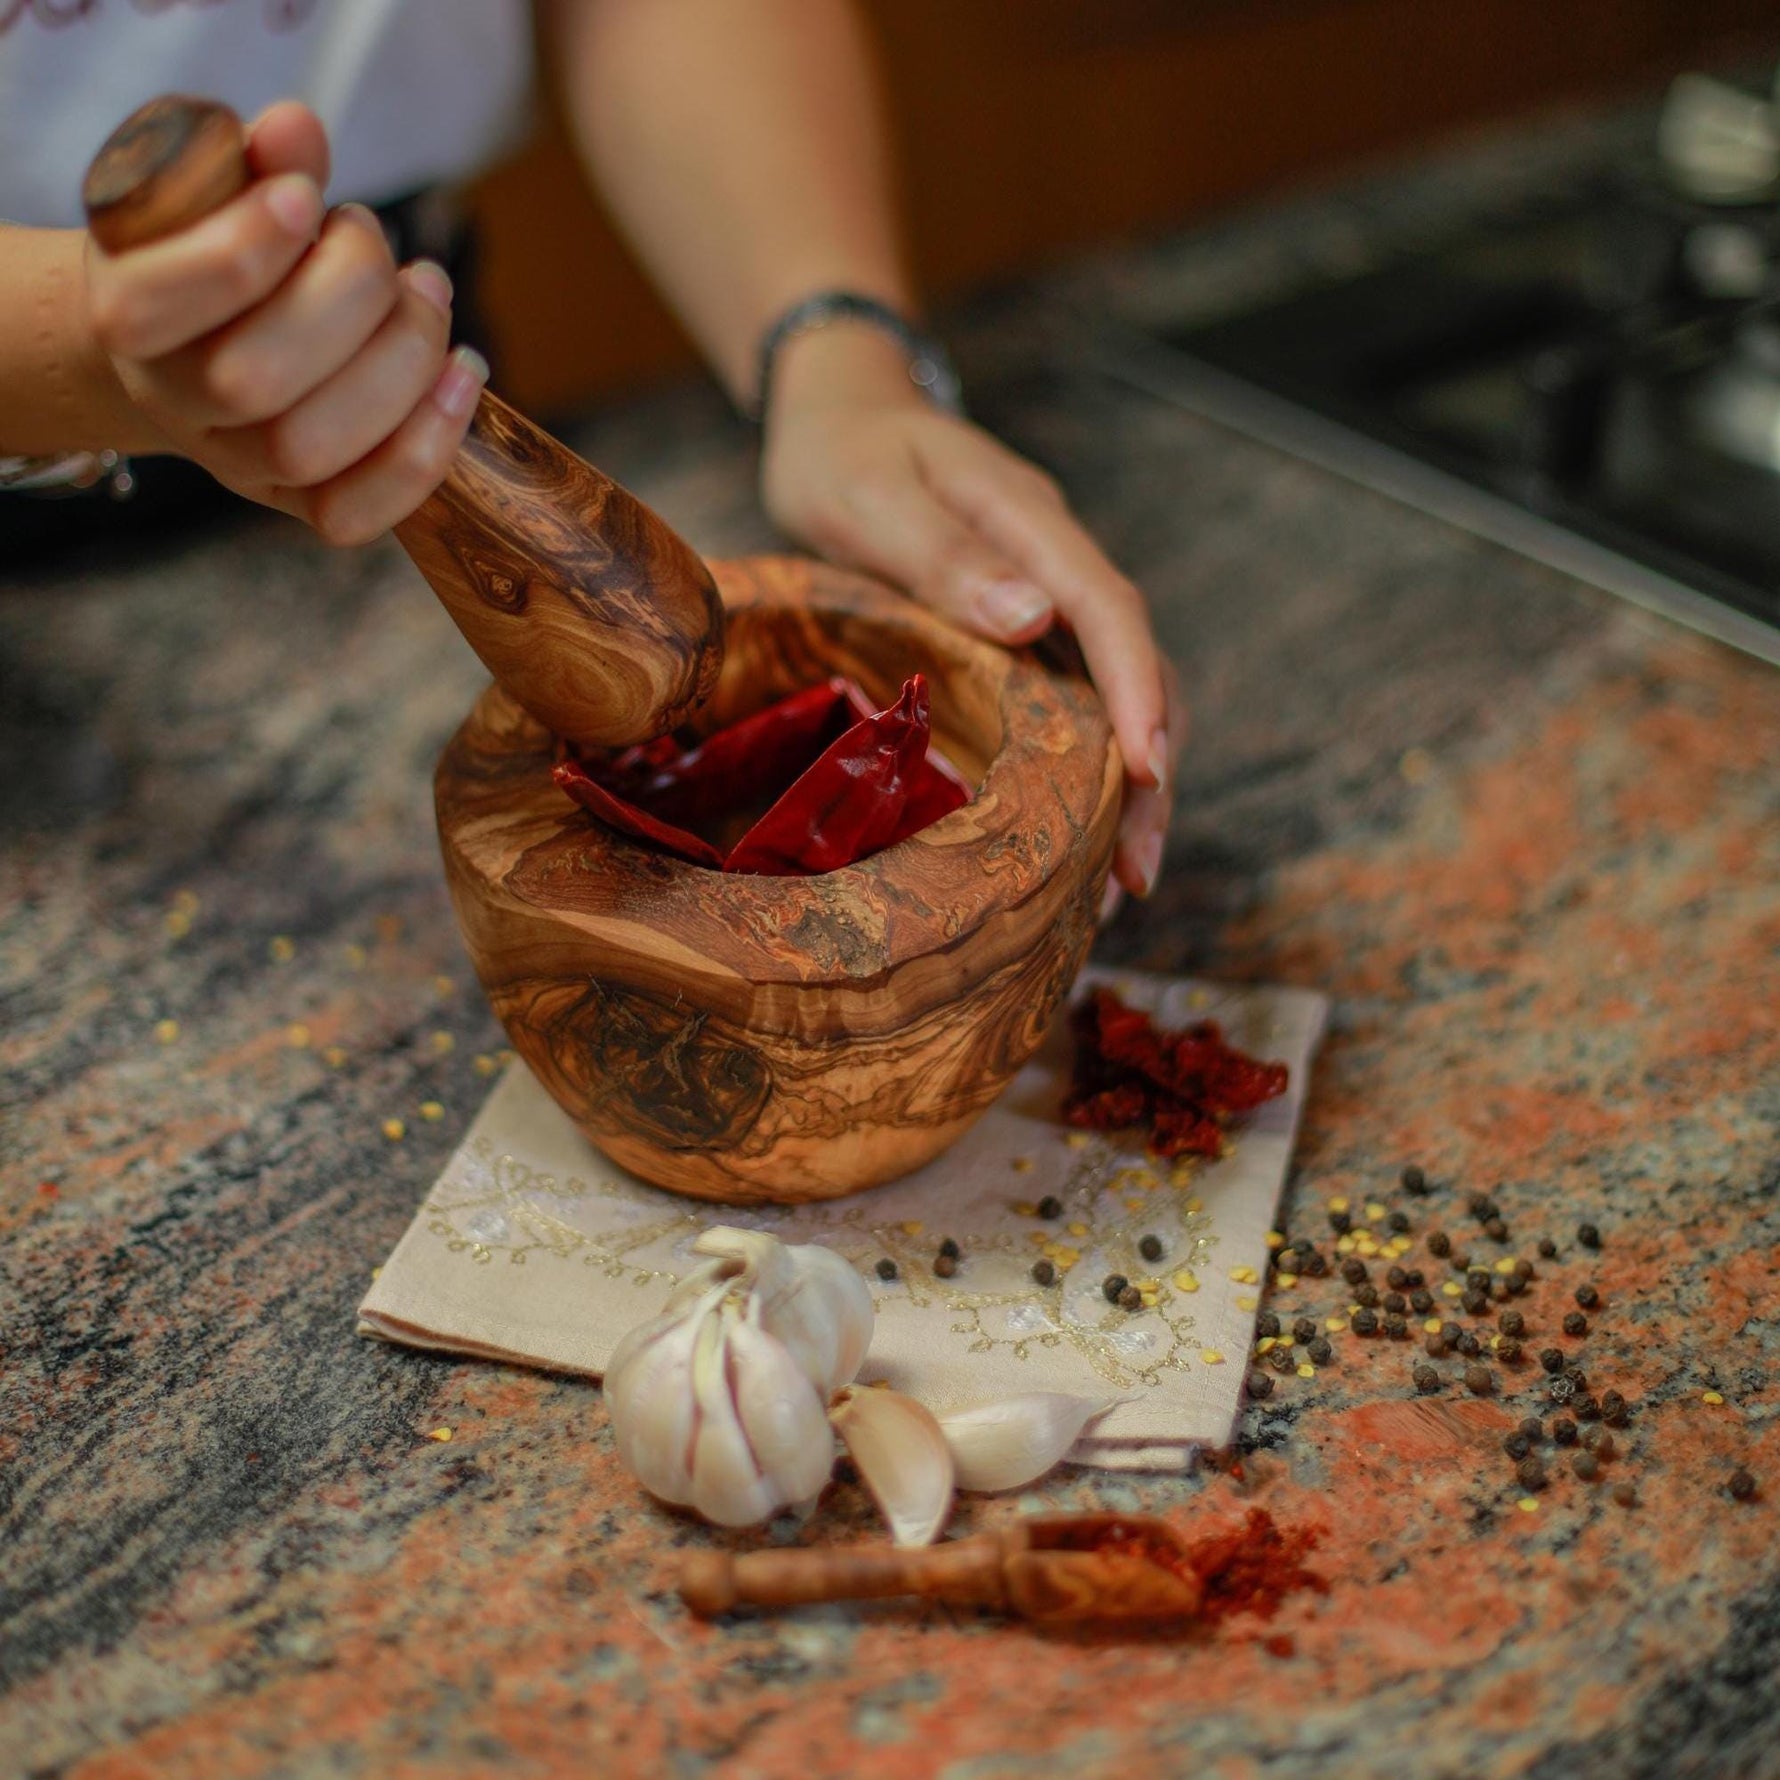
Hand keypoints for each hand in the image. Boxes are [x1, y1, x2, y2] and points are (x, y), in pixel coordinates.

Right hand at [83, 102, 485, 544]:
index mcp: (129, 311)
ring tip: (430, 296)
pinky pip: (355, 515)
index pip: (157, 304)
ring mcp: (241, 464)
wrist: (200, 342)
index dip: (241, 252)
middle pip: (251, 381)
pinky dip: (425, 451)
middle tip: (389, 249)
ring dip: (400, 364)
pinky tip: (461, 379)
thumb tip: (296, 129)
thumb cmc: (219, 249)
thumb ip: (256, 161)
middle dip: (347, 297)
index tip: (306, 201)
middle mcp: (177, 401)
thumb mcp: (220, 193)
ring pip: (311, 447)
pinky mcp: (306, 505)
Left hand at [760, 326, 1182, 901]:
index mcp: (1028, 521)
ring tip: (1122, 880)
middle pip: (1134, 665)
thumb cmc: (843, 452)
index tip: (1149, 771)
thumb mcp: (870, 494)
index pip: (1107, 607)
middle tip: (1137, 872)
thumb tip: (1030, 617)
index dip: (1137, 691)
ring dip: (1129, 785)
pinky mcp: (1024, 628)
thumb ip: (943, 553)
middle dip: (1152, 770)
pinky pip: (1073, 698)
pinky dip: (1086, 769)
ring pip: (1115, 691)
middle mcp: (1054, 562)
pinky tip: (1075, 833)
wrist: (840, 414)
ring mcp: (1046, 595)